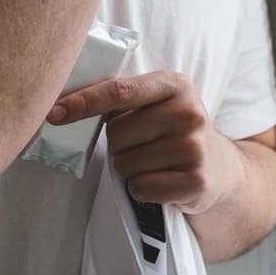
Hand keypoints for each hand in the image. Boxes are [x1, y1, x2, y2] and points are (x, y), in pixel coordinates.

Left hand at [48, 70, 242, 214]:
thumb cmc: (172, 132)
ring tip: (155, 164)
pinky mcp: (196, 181)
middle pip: (117, 133)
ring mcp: (195, 147)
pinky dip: (142, 190)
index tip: (54, 113)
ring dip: (130, 169)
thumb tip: (61, 105)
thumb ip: (121, 97)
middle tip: (142, 146)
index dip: (84, 102)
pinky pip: (141, 188)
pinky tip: (162, 182)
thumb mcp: (157, 104)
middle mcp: (189, 112)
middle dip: (118, 145)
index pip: (120, 91)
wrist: (220, 169)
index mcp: (175, 84)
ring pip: (126, 164)